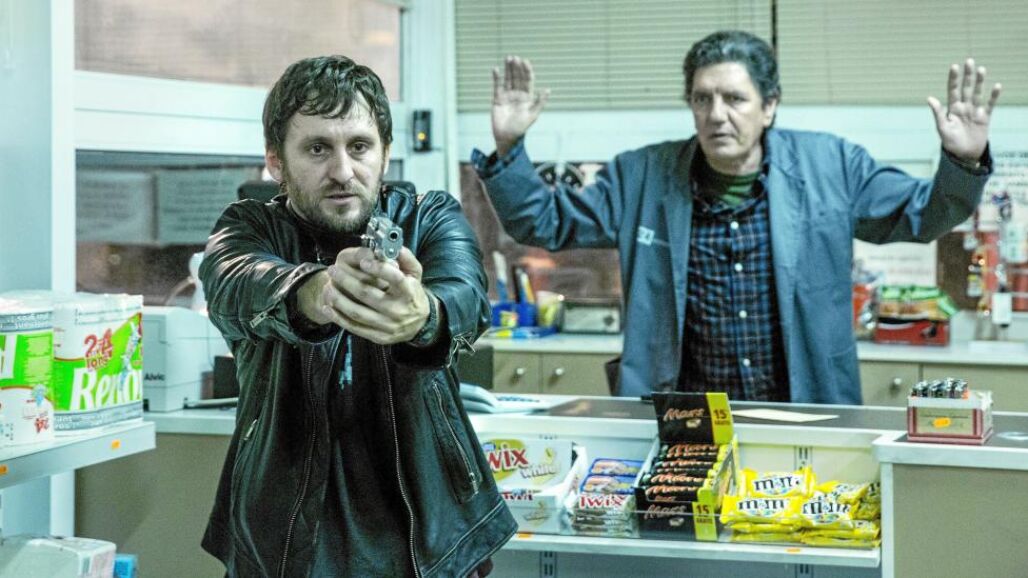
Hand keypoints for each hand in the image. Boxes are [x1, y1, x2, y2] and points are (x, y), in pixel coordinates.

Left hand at [298, 247, 429, 344]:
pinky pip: (355, 328)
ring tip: (327, 287)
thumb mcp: (415, 274)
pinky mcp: (379, 336)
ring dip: (338, 299)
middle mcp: (399, 310)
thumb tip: (394, 245)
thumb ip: (405, 258)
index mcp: (409, 292)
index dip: (378, 269)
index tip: (363, 260)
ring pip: (357, 312)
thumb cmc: (413, 294)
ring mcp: (388, 325)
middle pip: (367, 294)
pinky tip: (328, 306)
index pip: (395, 279)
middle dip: (346, 281)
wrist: (419, 324)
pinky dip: (339, 318)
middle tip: (333, 270)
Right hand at [492, 56, 549, 156]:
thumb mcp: (533, 115)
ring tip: (508, 58)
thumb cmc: (521, 128)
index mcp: (527, 97)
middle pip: (517, 77)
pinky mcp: (497, 98)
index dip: (526, 70)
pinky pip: (497, 86)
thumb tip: (548, 89)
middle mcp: (518, 94)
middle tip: (515, 57)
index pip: (527, 80)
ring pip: (508, 79)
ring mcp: (507, 95)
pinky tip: (496, 69)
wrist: (507, 137)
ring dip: (508, 69)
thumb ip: (540, 102)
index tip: (525, 61)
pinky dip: (496, 77)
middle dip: (516, 67)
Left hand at [927, 58, 1001, 162]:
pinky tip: (997, 86)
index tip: (954, 66)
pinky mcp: (985, 118)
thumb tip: (930, 98)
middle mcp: (964, 107)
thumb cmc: (950, 143)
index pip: (953, 90)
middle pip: (966, 88)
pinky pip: (990, 105)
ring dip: (980, 82)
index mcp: (952, 109)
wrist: (963, 156)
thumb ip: (938, 113)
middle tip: (969, 61)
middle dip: (967, 75)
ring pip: (977, 93)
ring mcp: (975, 111)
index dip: (954, 79)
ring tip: (982, 69)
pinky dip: (993, 96)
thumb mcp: (942, 128)